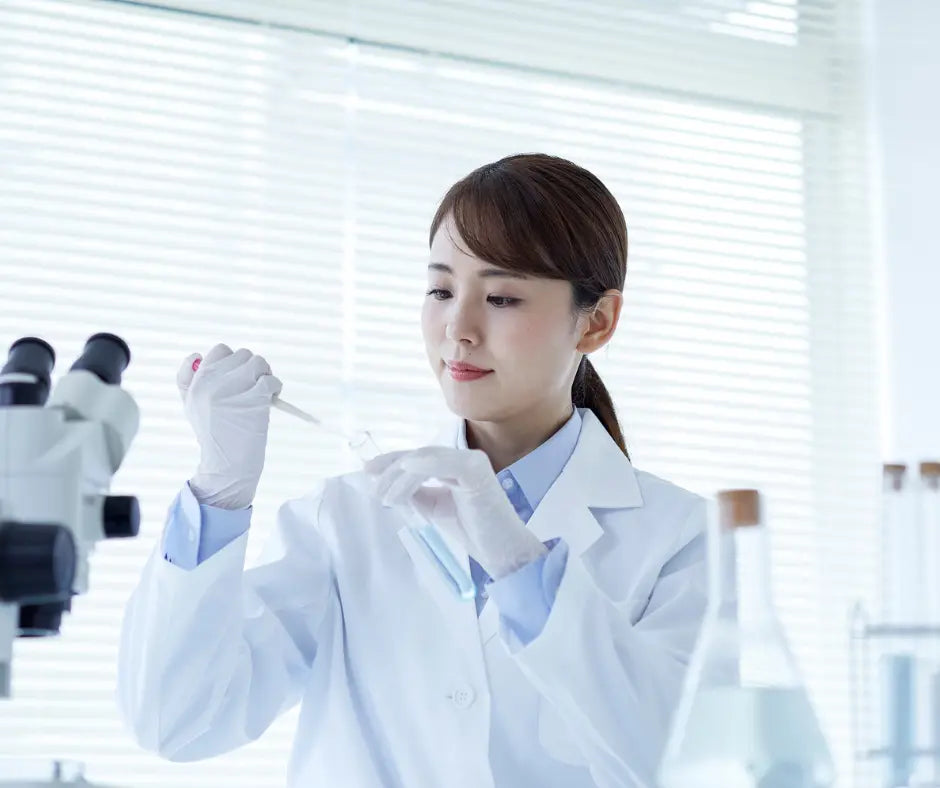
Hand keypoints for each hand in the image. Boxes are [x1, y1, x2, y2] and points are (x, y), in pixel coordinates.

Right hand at [177, 344, 281, 508]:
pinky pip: (271, 380)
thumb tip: (196, 354)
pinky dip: (276, 387)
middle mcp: (213, 382)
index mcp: (197, 381)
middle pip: (243, 355)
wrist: (226, 466)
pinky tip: (272, 399)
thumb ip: (187, 380)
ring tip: (263, 392)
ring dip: (266, 374)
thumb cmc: (212, 436)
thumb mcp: (191, 406)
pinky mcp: (254, 398)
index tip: (237, 378)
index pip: (220, 350)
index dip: (233, 362)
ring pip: (259, 362)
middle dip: (252, 368)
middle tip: (254, 386)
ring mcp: (235, 389)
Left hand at [365, 446, 546, 579]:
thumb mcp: (434, 509)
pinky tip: (403, 478)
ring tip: (386, 498)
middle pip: (419, 455)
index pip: (418, 458)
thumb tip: (385, 485)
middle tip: (373, 490)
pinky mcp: (477, 471)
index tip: (368, 472)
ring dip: (400, 476)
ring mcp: (472, 462)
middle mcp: (465, 458)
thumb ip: (416, 494)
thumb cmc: (473, 532)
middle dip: (391, 470)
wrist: (503, 553)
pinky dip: (420, 468)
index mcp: (456, 465)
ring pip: (426, 459)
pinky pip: (443, 463)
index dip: (391, 462)